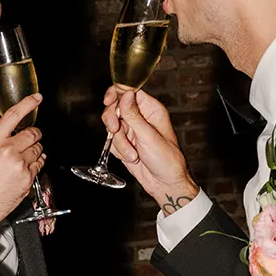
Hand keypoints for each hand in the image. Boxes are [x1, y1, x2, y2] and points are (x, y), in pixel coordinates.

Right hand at [0, 94, 44, 238]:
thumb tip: (11, 138)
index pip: (13, 115)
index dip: (27, 104)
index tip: (36, 98)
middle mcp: (8, 151)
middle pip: (32, 133)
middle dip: (34, 134)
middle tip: (32, 137)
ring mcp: (20, 165)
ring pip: (38, 149)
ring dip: (36, 151)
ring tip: (25, 158)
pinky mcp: (28, 178)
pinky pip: (39, 165)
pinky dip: (37, 165)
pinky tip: (27, 169)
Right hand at [100, 87, 198, 214]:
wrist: (165, 184)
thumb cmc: (167, 160)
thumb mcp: (149, 136)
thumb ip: (133, 115)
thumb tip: (125, 93)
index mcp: (151, 109)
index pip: (130, 91)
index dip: (117, 93)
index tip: (108, 101)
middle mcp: (140, 117)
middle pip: (116, 108)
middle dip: (113, 121)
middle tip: (115, 130)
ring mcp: (132, 131)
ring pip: (112, 126)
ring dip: (119, 143)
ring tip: (133, 154)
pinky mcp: (125, 144)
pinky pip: (112, 141)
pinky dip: (118, 151)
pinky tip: (132, 158)